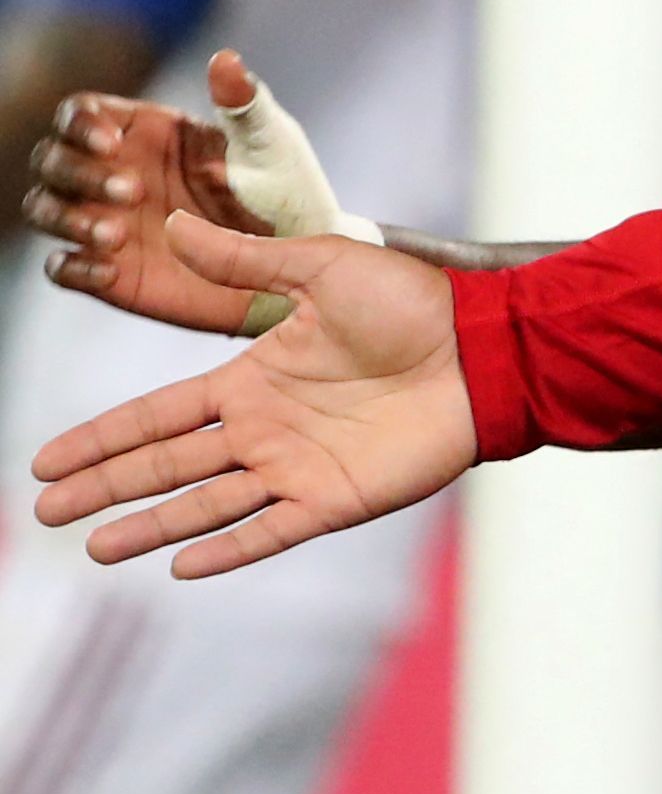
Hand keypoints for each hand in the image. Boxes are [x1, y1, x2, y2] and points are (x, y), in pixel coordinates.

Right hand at [24, 54, 281, 335]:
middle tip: (130, 192)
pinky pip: (62, 269)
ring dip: (65, 218)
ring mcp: (107, 220)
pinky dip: (71, 267)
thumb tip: (224, 58)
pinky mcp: (112, 271)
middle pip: (52, 159)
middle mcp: (114, 171)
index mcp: (145, 132)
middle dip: (76, 172)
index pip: (81, 112)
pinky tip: (107, 270)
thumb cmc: (283, 189)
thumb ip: (244, 103)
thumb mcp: (269, 143)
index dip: (81, 124)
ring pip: (45, 209)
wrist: (298, 258)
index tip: (111, 143)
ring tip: (117, 234)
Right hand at [30, 213, 474, 578]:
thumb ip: (246, 260)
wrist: (484, 346)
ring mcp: (298, 467)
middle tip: (44, 513)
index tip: (47, 459)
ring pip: (205, 504)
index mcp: (254, 378)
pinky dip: (227, 549)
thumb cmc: (412, 304)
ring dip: (150, 526)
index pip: (160, 414)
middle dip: (106, 486)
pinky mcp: (336, 497)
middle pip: (167, 465)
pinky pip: (271, 530)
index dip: (104, 436)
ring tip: (93, 546)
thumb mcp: (321, 269)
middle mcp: (266, 429)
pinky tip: (181, 566)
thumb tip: (173, 228)